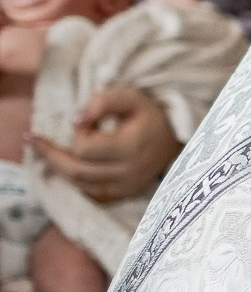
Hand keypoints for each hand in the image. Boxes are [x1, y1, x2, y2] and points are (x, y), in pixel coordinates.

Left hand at [29, 87, 180, 203]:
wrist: (176, 139)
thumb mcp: (131, 98)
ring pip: (80, 185)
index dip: (77, 133)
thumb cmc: (150, 115)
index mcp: (131, 148)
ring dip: (60, 167)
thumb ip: (102, 102)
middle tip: (34, 140)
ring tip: (47, 150)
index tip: (85, 121)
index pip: (85, 149)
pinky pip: (90, 193)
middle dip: (53, 155)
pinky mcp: (124, 194)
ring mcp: (127, 187)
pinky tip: (66, 165)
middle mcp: (129, 173)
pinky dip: (74, 180)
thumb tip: (74, 120)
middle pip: (76, 171)